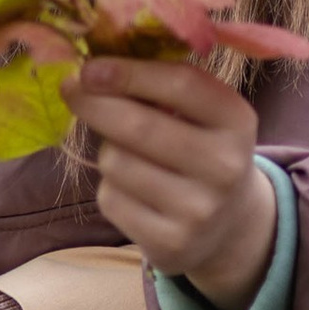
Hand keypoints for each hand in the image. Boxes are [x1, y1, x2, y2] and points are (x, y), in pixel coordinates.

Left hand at [71, 58, 276, 309]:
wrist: (228, 225)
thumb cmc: (200, 148)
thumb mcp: (201, 114)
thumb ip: (159, 86)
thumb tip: (89, 70)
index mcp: (237, 121)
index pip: (182, 85)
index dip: (130, 72)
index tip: (90, 66)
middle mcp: (225, 167)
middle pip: (139, 126)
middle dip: (95, 103)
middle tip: (71, 88)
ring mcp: (199, 210)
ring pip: (117, 162)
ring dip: (108, 151)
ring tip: (128, 154)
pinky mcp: (171, 242)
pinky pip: (111, 199)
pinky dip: (110, 188)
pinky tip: (132, 190)